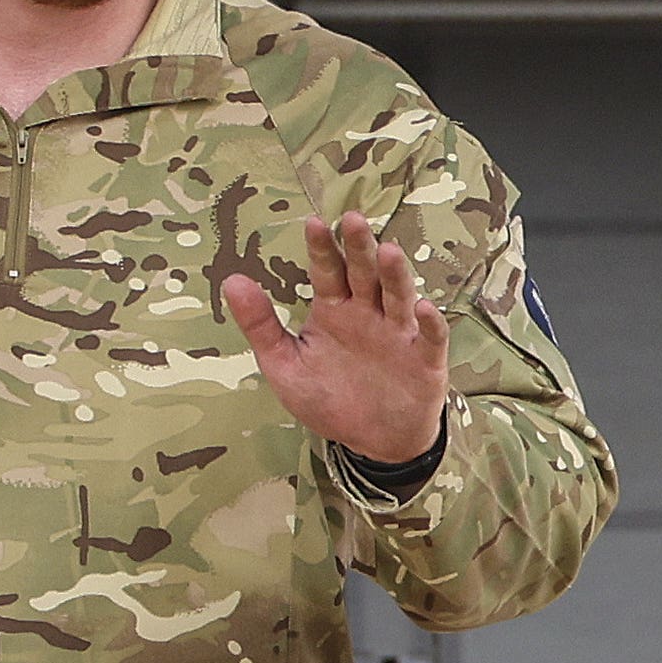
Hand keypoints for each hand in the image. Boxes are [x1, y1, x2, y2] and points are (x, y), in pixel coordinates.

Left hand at [221, 207, 453, 466]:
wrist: (375, 442)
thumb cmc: (330, 399)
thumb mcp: (284, 365)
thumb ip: (261, 324)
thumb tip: (231, 280)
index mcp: (335, 310)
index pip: (327, 271)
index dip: (322, 249)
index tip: (312, 223)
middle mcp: (368, 314)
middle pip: (365, 274)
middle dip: (359, 248)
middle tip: (353, 220)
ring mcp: (398, 334)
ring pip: (398, 296)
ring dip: (394, 275)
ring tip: (388, 251)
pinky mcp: (425, 360)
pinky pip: (430, 338)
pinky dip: (429, 323)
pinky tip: (423, 308)